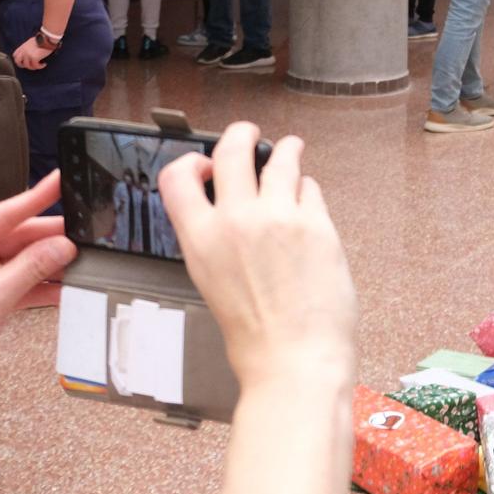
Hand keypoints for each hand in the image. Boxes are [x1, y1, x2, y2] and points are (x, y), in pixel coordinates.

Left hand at [0, 174, 76, 423]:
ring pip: (23, 260)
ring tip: (81, 261)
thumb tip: (62, 246)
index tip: (60, 182)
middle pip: (17, 236)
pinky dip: (42, 286)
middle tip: (85, 234)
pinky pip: (22, 282)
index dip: (35, 198)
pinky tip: (66, 287)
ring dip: (49, 264)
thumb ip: (30, 269)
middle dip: (49, 239)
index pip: (2, 213)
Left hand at [11, 36, 52, 69]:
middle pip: (17, 61)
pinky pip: (35, 66)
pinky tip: (44, 64)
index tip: (25, 62)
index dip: (19, 60)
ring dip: (34, 67)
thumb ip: (27, 48)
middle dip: (23, 65)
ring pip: (27, 66)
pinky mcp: (34, 57)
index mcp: (22, 46)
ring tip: (40, 65)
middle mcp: (23, 51)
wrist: (47, 38)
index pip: (15, 55)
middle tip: (30, 66)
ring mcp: (28, 54)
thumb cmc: (42, 39)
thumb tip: (30, 54)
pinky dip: (40, 66)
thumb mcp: (31, 42)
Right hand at [157, 125, 356, 391]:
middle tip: (251, 133)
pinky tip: (307, 201)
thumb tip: (231, 211)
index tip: (205, 160)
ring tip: (291, 150)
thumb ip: (217, 241)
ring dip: (286, 151)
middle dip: (243, 133)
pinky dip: (308, 192)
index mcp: (200, 240)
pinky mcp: (316, 224)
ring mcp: (279, 218)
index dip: (191, 161)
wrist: (294, 361)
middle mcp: (236, 220)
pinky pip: (310, 189)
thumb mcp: (213, 283)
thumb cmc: (256, 338)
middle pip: (233, 148)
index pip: (177, 177)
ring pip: (282, 159)